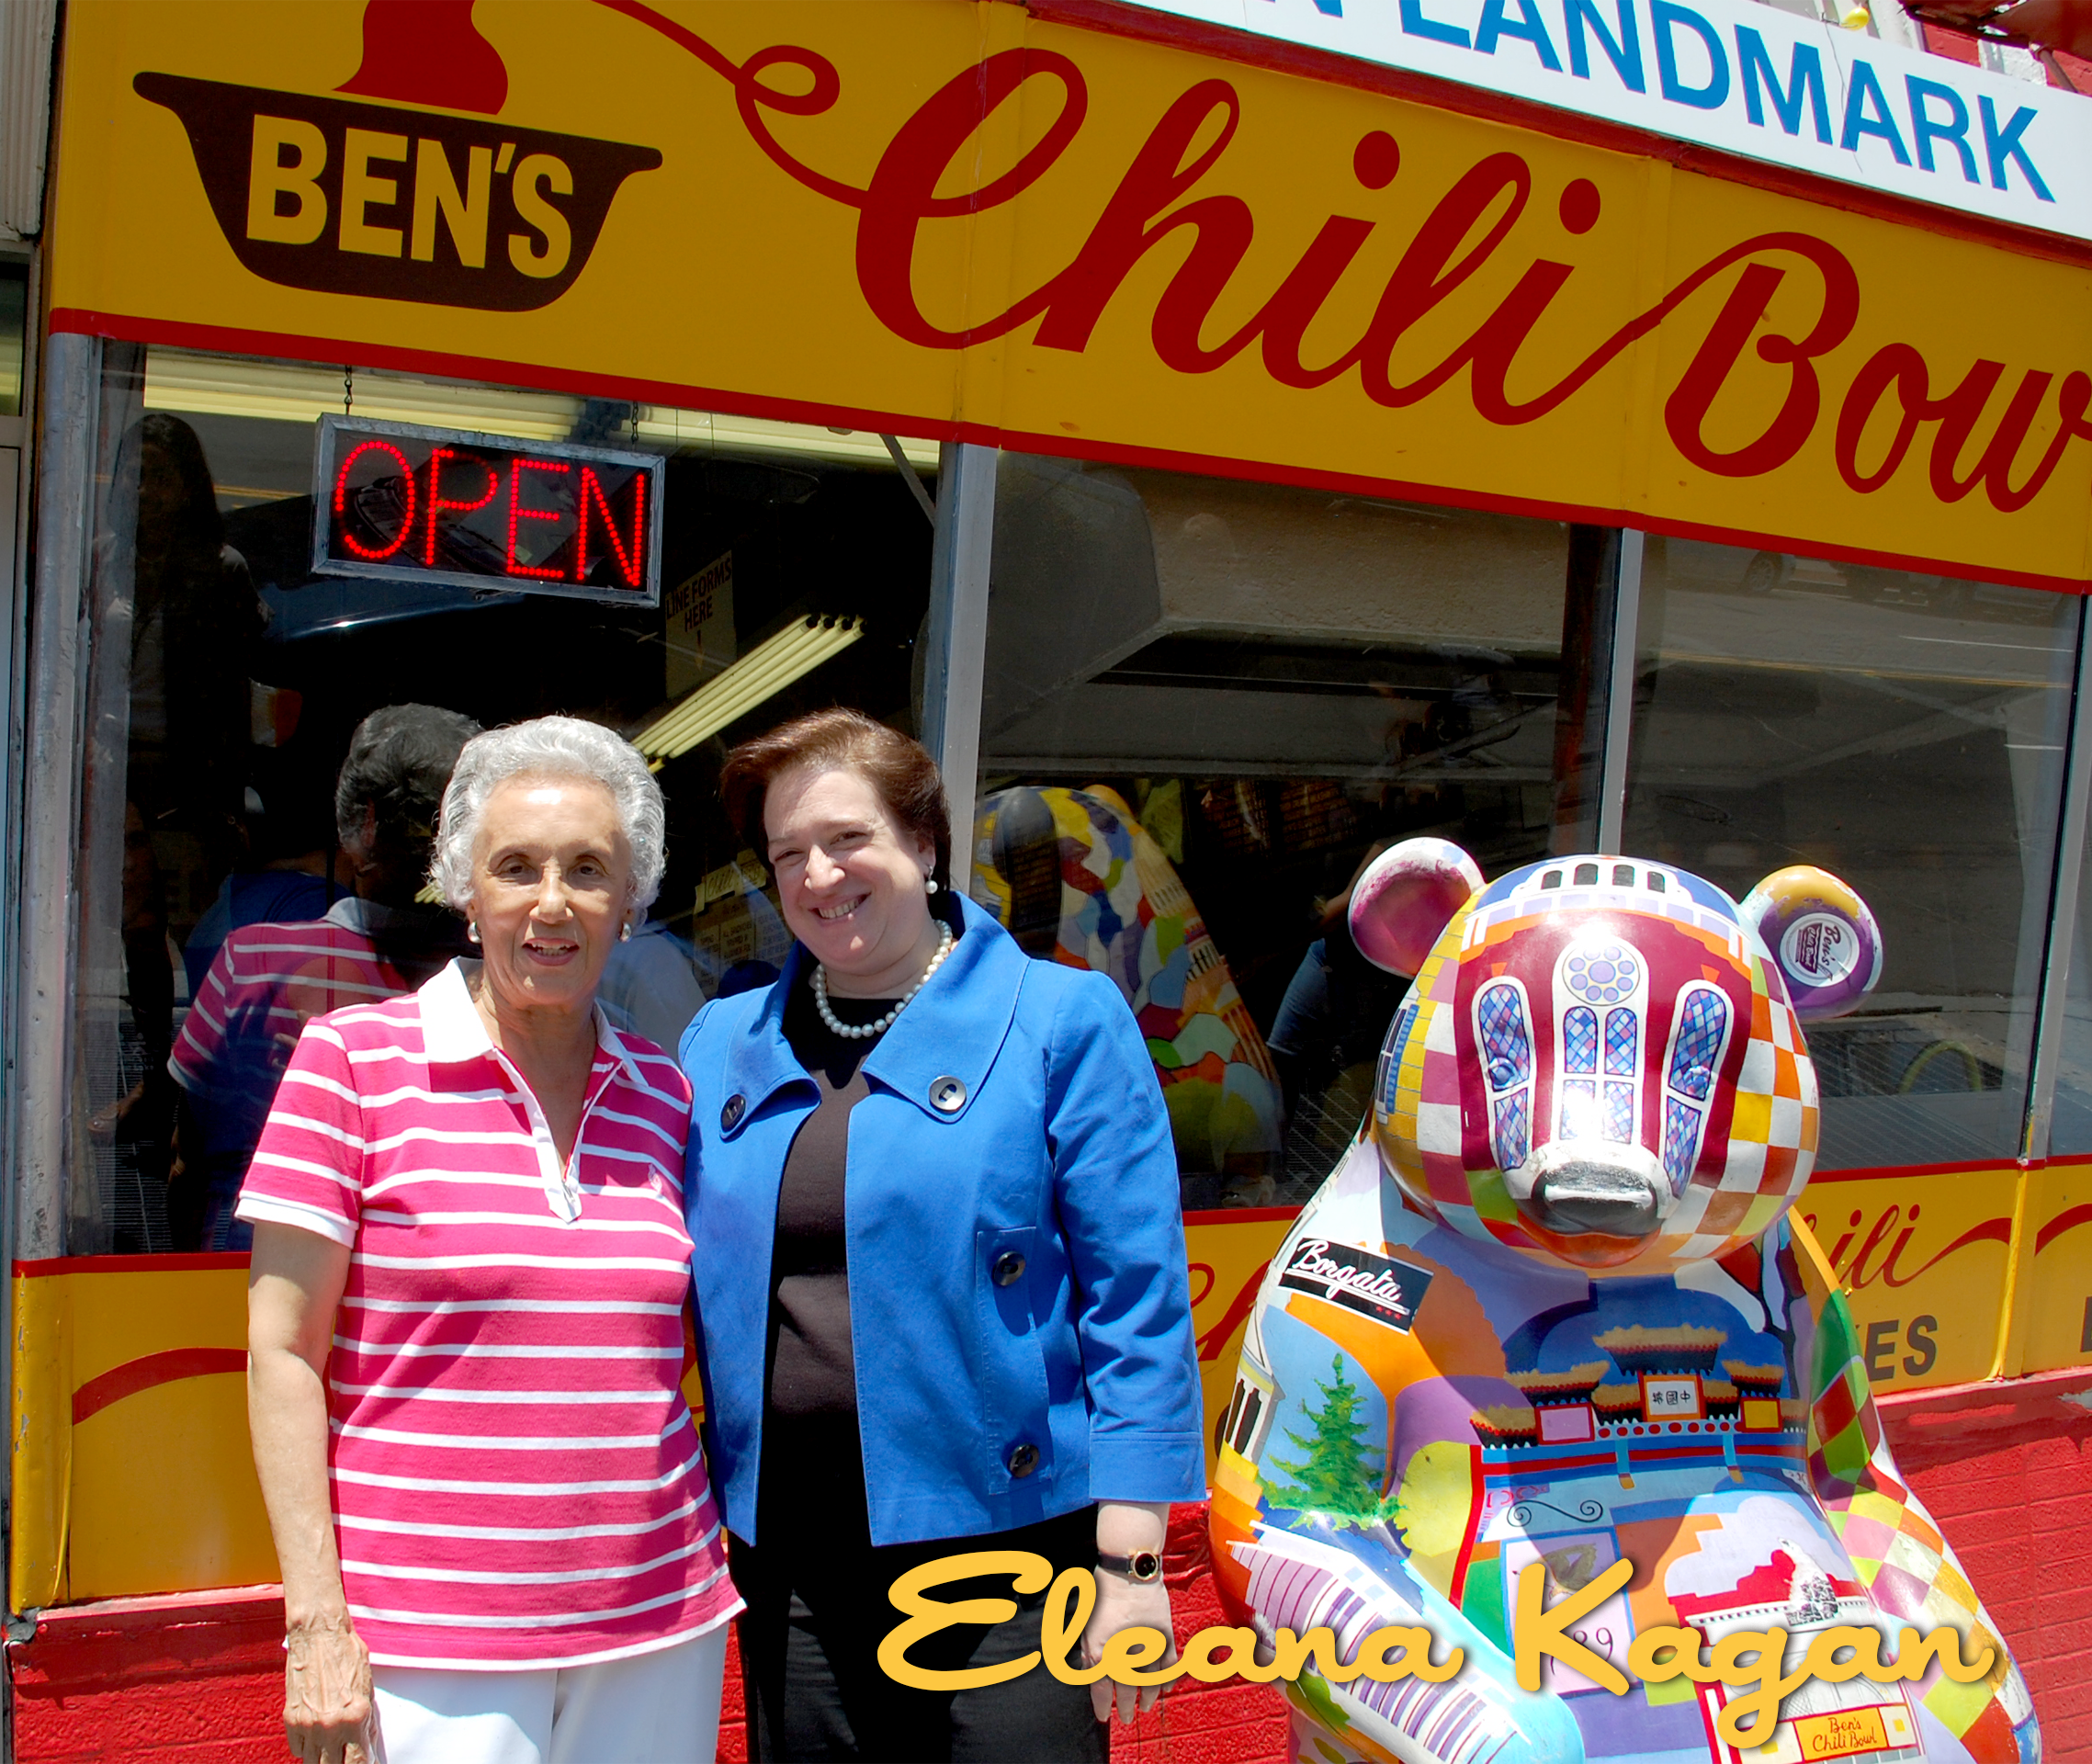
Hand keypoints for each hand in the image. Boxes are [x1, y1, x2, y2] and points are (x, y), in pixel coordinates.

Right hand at [283, 1616, 374, 1763]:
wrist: (319, 1635)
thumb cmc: (347, 1655)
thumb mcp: (368, 1688)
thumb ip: (368, 1721)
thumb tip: (369, 1746)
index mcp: (356, 1717)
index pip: (358, 1763)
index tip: (364, 1763)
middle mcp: (331, 1726)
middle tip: (346, 1757)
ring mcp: (308, 1725)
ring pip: (312, 1763)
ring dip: (323, 1760)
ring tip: (332, 1751)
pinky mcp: (291, 1720)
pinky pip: (298, 1750)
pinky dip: (307, 1749)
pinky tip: (316, 1739)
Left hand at [1081, 1566, 1177, 1724]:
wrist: (1128, 1571)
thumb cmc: (1102, 1595)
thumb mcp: (1086, 1625)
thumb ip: (1087, 1652)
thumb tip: (1088, 1674)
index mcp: (1102, 1652)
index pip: (1102, 1690)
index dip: (1103, 1707)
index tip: (1104, 1718)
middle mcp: (1126, 1655)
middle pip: (1126, 1690)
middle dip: (1126, 1706)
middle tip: (1127, 1717)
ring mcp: (1148, 1647)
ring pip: (1149, 1682)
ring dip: (1147, 1697)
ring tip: (1145, 1706)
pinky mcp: (1165, 1637)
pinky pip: (1169, 1665)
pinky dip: (1167, 1678)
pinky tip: (1165, 1687)